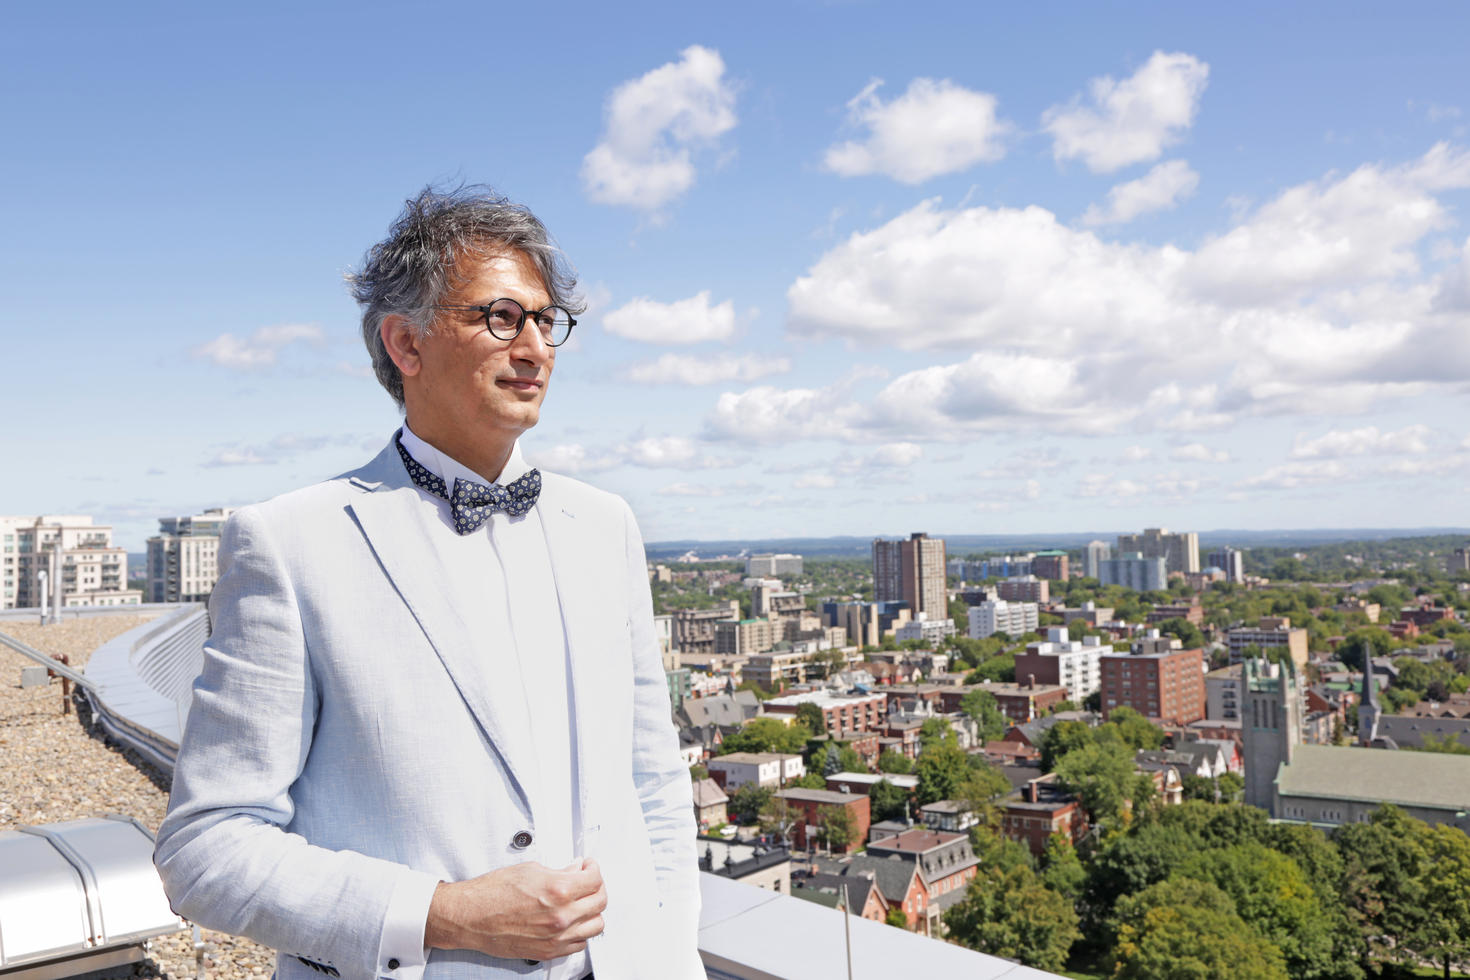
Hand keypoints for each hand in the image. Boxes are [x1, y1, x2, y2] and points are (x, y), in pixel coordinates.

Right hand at [424, 858, 606, 960]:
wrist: (470, 916)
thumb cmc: (492, 892)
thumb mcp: (530, 870)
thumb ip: (560, 871)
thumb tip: (576, 870)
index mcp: (558, 890)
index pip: (595, 879)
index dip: (594, 869)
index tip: (588, 867)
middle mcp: (561, 916)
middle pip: (600, 902)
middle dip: (597, 887)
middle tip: (587, 881)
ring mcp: (556, 937)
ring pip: (595, 926)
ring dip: (592, 911)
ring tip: (581, 902)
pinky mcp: (548, 951)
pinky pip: (579, 944)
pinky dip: (580, 932)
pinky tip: (571, 921)